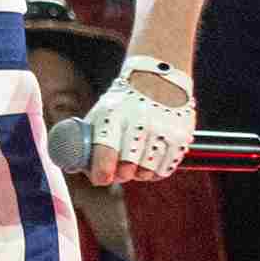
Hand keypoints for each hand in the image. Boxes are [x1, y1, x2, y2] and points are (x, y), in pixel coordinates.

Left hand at [84, 59, 196, 180]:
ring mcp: (162, 131)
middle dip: (120, 175)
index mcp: (114, 115)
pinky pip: (165, 169)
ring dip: (138, 174)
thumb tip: (79, 166)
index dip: (101, 171)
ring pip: (147, 171)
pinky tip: (149, 162)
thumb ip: (89, 139)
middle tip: (118, 172)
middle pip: (128, 167)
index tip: (100, 178)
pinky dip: (154, 171)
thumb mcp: (102, 112)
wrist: (158, 82)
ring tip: (134, 164)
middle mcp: (139, 123)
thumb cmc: (123, 103)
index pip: (106, 151)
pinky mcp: (180, 138)